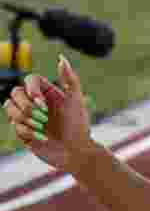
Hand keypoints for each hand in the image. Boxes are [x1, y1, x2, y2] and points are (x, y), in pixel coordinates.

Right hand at [4, 55, 95, 173]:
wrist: (77, 153)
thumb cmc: (79, 126)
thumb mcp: (77, 101)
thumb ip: (70, 79)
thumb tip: (61, 57)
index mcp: (47, 93)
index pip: (29, 80)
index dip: (31, 90)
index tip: (42, 103)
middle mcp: (36, 103)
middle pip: (15, 92)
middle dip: (27, 106)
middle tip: (44, 118)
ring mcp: (28, 117)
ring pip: (9, 107)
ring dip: (24, 118)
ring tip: (42, 127)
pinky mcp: (23, 131)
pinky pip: (14, 125)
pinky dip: (27, 131)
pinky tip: (42, 137)